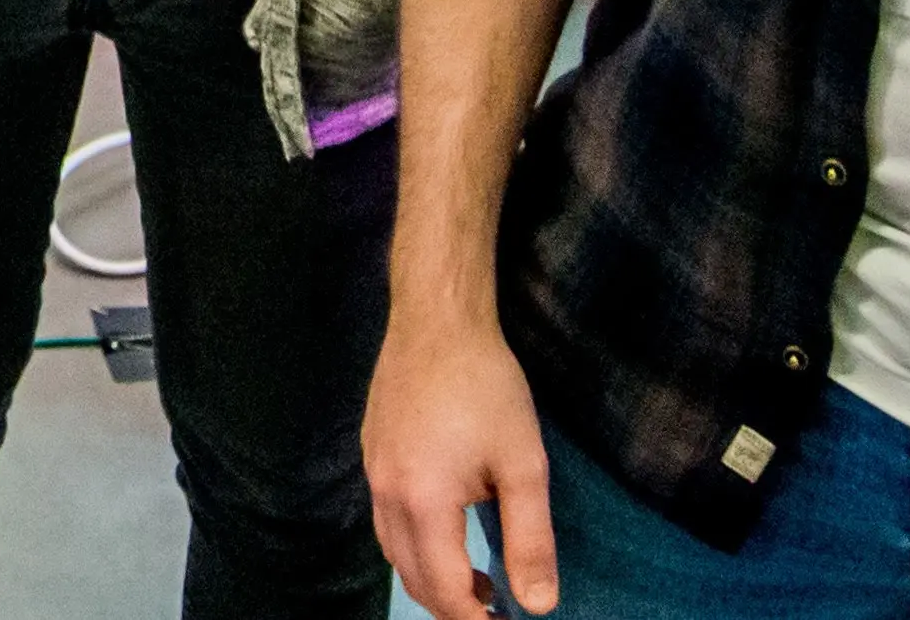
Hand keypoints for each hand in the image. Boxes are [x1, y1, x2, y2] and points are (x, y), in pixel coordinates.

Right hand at [366, 313, 560, 618]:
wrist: (437, 319)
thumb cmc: (487, 387)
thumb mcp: (524, 464)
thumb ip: (530, 540)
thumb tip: (538, 606)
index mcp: (423, 502)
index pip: (444, 589)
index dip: (476, 619)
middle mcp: (386, 494)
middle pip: (412, 577)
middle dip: (452, 605)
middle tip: (495, 606)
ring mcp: (372, 472)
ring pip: (392, 551)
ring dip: (430, 577)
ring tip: (475, 577)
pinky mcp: (371, 452)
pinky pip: (384, 520)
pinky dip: (413, 545)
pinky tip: (444, 529)